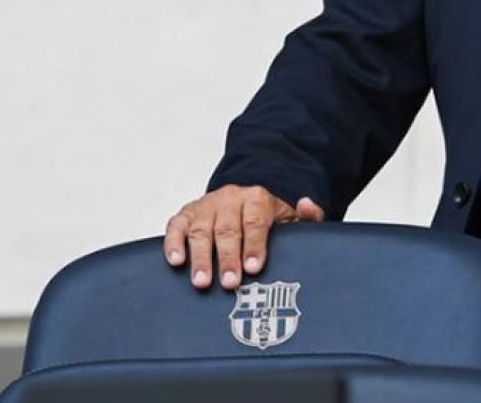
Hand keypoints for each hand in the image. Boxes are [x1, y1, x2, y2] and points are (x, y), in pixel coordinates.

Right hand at [164, 186, 324, 289]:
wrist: (243, 202)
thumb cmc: (267, 219)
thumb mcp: (291, 218)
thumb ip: (307, 216)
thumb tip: (307, 205)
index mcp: (256, 198)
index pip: (255, 221)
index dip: (254, 244)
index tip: (254, 266)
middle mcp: (229, 198)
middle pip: (227, 229)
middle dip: (227, 257)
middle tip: (229, 282)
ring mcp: (206, 206)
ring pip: (201, 230)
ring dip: (200, 257)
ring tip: (202, 282)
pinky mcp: (186, 215)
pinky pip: (176, 226)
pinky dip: (173, 242)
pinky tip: (176, 261)